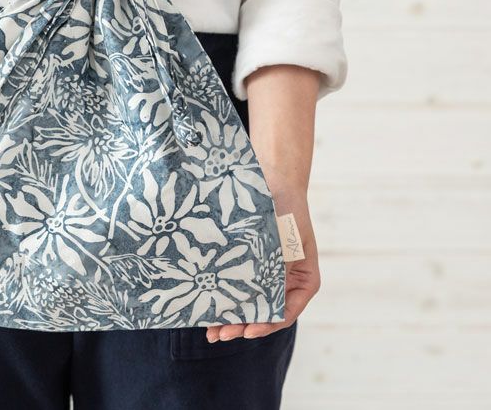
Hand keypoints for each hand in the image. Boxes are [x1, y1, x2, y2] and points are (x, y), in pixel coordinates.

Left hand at [205, 187, 319, 342]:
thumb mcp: (287, 243)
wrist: (273, 178)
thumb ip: (277, 270)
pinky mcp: (247, 262)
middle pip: (263, 312)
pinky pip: (236, 283)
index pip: (285, 313)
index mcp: (304, 281)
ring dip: (229, 316)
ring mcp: (265, 272)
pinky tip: (208, 302)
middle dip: (240, 326)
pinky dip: (224, 294)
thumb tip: (261, 301)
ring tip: (210, 329)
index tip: (247, 331)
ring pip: (247, 301)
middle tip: (219, 334)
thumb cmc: (286, 209)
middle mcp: (285, 281)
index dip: (265, 325)